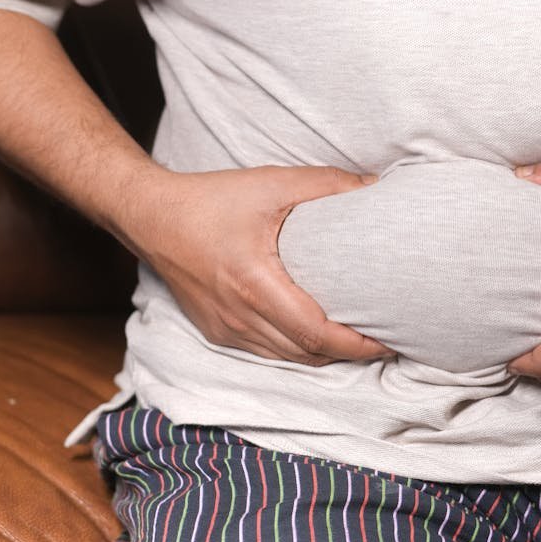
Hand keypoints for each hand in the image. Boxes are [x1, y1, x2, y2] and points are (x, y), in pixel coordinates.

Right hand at [119, 165, 392, 365]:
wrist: (151, 217)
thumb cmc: (210, 199)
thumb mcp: (271, 183)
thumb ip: (326, 185)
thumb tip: (374, 187)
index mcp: (255, 284)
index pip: (316, 334)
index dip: (357, 344)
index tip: (389, 340)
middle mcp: (240, 316)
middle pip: (307, 353)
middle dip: (351, 353)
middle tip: (386, 339)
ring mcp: (227, 329)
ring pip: (288, 358)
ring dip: (325, 354)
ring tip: (360, 339)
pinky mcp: (218, 331)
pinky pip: (268, 352)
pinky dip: (297, 349)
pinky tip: (318, 334)